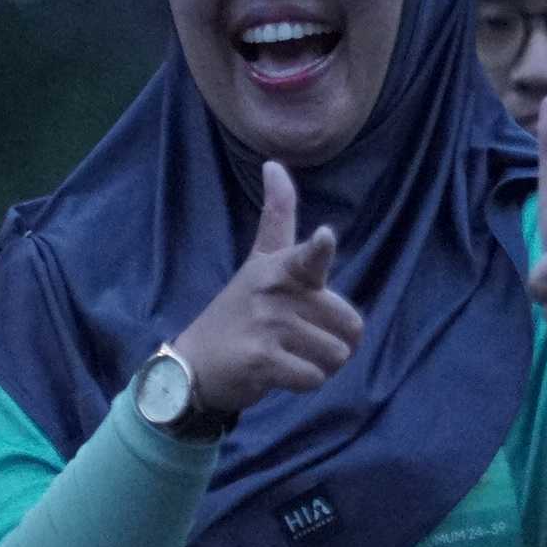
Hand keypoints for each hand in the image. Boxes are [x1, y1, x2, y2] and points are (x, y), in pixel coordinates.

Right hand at [171, 161, 363, 414]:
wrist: (197, 364)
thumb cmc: (240, 310)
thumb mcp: (258, 261)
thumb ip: (277, 218)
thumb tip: (274, 162)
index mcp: (280, 267)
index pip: (308, 256)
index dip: (320, 249)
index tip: (324, 239)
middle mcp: (274, 293)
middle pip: (349, 323)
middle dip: (336, 341)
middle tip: (299, 339)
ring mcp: (267, 327)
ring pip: (335, 355)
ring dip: (320, 365)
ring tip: (287, 355)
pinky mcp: (262, 361)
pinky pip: (314, 379)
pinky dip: (304, 384)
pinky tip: (279, 373)